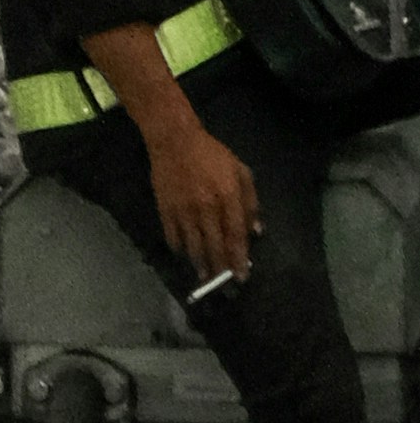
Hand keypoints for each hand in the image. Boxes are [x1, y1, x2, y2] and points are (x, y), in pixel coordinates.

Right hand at [143, 98, 257, 288]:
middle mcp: (206, 207)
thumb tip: (256, 232)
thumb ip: (251, 202)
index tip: (241, 276)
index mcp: (227, 196)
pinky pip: (172, 235)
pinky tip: (184, 255)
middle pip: (215, 246)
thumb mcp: (240, 170)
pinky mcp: (165, 207)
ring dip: (201, 264)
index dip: (239, 259)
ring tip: (206, 277)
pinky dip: (178, 248)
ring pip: (194, 245)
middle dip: (221, 268)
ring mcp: (184, 209)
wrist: (174, 138)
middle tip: (225, 284)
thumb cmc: (211, 153)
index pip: (236, 236)